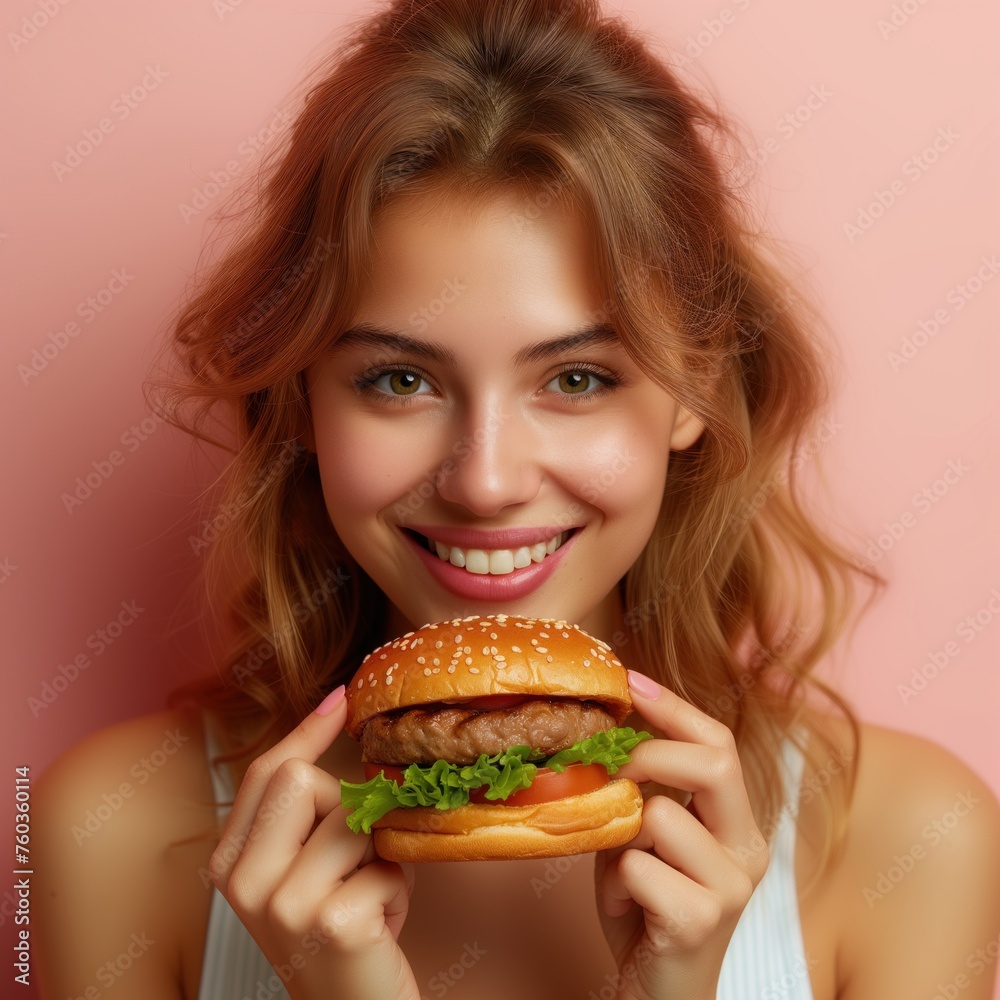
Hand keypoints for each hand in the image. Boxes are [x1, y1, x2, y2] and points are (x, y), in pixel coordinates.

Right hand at [208, 686, 420, 999]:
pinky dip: (398, 892)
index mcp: (230, 863)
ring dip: (379, 857)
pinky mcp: (330, 921)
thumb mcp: (309, 868)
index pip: (266, 773)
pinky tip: (380, 927)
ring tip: (369, 899)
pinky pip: (386, 865)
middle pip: (303, 781)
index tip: (342, 698)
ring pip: (353, 820)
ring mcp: (283, 904)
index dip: (307, 732)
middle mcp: (244, 882)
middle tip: (353, 863)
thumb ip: (312, 812)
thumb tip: (340, 708)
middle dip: (347, 810)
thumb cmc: (339, 933)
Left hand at [593, 670, 769, 999]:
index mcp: (739, 823)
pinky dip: (615, 883)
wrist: (659, 994)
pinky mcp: (701, 920)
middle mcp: (748, 849)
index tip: (630, 679)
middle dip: (647, 753)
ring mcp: (731, 886)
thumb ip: (639, 793)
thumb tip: (602, 732)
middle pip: (712, 763)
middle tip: (608, 766)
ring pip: (658, 815)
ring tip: (623, 874)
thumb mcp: (646, 841)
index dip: (674, 707)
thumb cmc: (648, 910)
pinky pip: (637, 866)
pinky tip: (628, 909)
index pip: (718, 744)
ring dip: (621, 839)